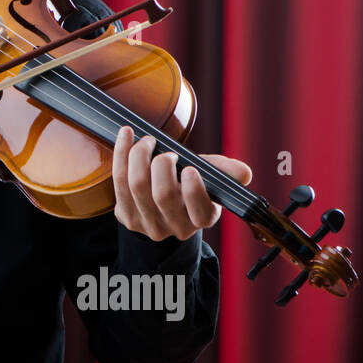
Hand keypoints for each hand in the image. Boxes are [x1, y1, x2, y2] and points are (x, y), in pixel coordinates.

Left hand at [112, 126, 252, 242]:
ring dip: (138, 156)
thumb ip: (225, 173)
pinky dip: (121, 153)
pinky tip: (126, 136)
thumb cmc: (188, 185)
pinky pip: (118, 182)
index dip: (194, 190)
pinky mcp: (126, 216)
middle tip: (165, 151)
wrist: (160, 206)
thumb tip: (244, 173)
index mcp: (202, 218)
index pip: (200, 211)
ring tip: (146, 142)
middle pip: (163, 195)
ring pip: (137, 187)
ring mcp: (148, 224)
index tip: (190, 168)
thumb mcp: (210, 180)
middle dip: (162, 165)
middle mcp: (175, 227)